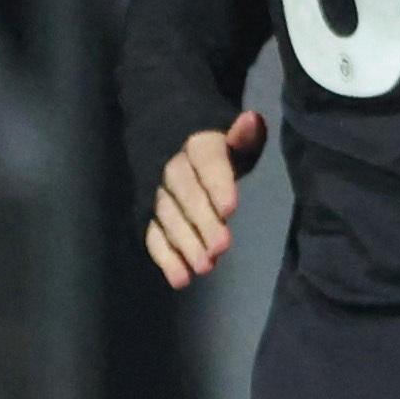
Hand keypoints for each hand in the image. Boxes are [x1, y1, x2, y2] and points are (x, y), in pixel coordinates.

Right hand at [143, 109, 262, 291]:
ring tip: (204, 267)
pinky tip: (180, 278)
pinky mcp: (147, 210)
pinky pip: (151, 232)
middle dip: (201, 220)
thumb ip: (244, 136)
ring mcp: (156, 190)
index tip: (229, 208)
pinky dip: (164, 256)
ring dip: (184, 242)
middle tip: (220, 247)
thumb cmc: (216, 147)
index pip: (206, 160)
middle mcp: (170, 165)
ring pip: (166, 214)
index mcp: (196, 143)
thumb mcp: (234, 138)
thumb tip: (252, 120)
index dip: (216, 183)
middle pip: (184, 192)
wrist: (169, 136)